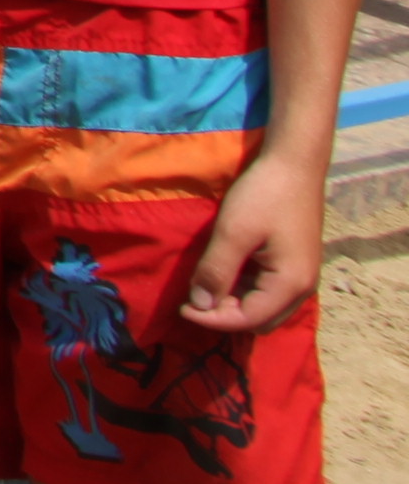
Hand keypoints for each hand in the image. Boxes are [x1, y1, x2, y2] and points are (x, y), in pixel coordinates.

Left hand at [181, 148, 325, 335]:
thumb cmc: (264, 196)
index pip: (248, 320)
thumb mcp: (233, 233)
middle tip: (193, 297)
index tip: (181, 308)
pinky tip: (222, 272)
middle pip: (259, 320)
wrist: (294, 163)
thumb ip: (216, 271)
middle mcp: (302, 288)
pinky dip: (244, 289)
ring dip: (234, 302)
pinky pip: (268, 290)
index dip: (213, 319)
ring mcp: (300, 276)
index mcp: (291, 285)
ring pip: (263, 306)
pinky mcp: (294, 264)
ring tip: (203, 285)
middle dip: (225, 315)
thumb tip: (199, 306)